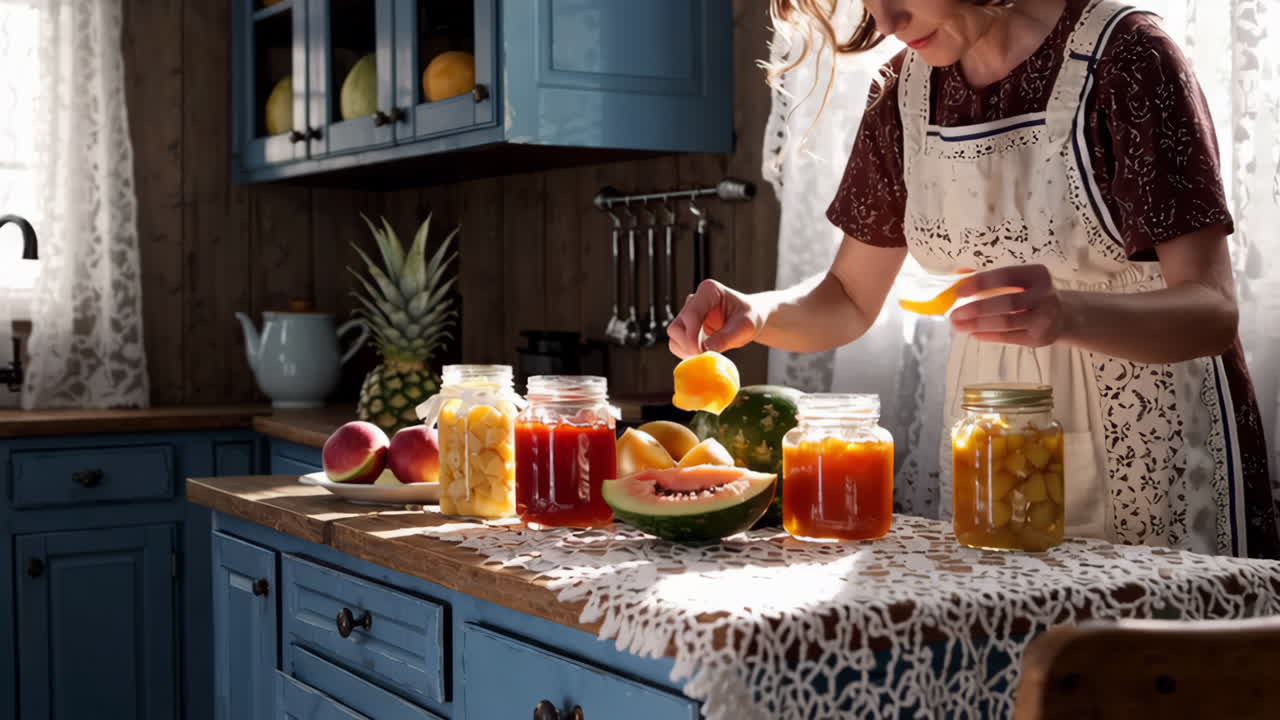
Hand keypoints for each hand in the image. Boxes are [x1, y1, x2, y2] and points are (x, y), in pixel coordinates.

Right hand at [667, 279, 766, 358]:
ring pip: (674, 337)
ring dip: (686, 351)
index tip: (702, 352)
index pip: (691, 315)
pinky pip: (678, 344)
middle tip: (705, 356)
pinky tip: (705, 353)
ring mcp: (687, 314)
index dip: (692, 337)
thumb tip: (706, 351)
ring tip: (707, 354)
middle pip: (676, 327)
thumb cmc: (749, 317)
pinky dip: (687, 353)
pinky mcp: (686, 328)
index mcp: (708, 291)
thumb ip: (727, 337)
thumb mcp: (746, 326)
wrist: (749, 319)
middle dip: (688, 345)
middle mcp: (693, 300)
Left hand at [948, 264, 1067, 346]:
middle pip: (1006, 302)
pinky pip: (1009, 337)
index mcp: (1037, 274)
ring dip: (978, 325)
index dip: (980, 282)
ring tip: (959, 326)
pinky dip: (989, 336)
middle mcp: (1045, 295)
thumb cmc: (1030, 296)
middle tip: (953, 314)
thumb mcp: (1018, 282)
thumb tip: (959, 275)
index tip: (958, 291)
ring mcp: (1045, 318)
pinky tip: (974, 333)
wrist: (1062, 317)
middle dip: (976, 309)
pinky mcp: (1040, 338)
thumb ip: (990, 279)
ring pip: (1006, 322)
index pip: (1005, 276)